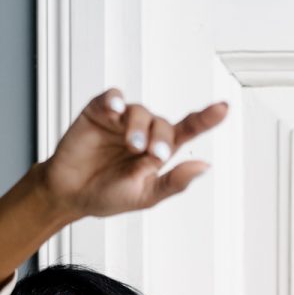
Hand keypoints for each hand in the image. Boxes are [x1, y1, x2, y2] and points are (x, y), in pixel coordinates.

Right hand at [39, 88, 228, 219]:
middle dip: (160, 138)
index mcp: (158, 152)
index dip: (206, 119)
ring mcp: (121, 121)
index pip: (187, 131)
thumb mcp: (144, 196)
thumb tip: (204, 166)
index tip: (224, 108)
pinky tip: (116, 110)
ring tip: (131, 144)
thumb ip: (173, 182)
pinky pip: (112, 98)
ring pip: (140, 111)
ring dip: (139, 127)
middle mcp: (144, 132)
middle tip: (152, 154)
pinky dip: (115, 100)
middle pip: (162, 123)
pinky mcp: (99, 112)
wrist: (70, 195)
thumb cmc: (107, 196)